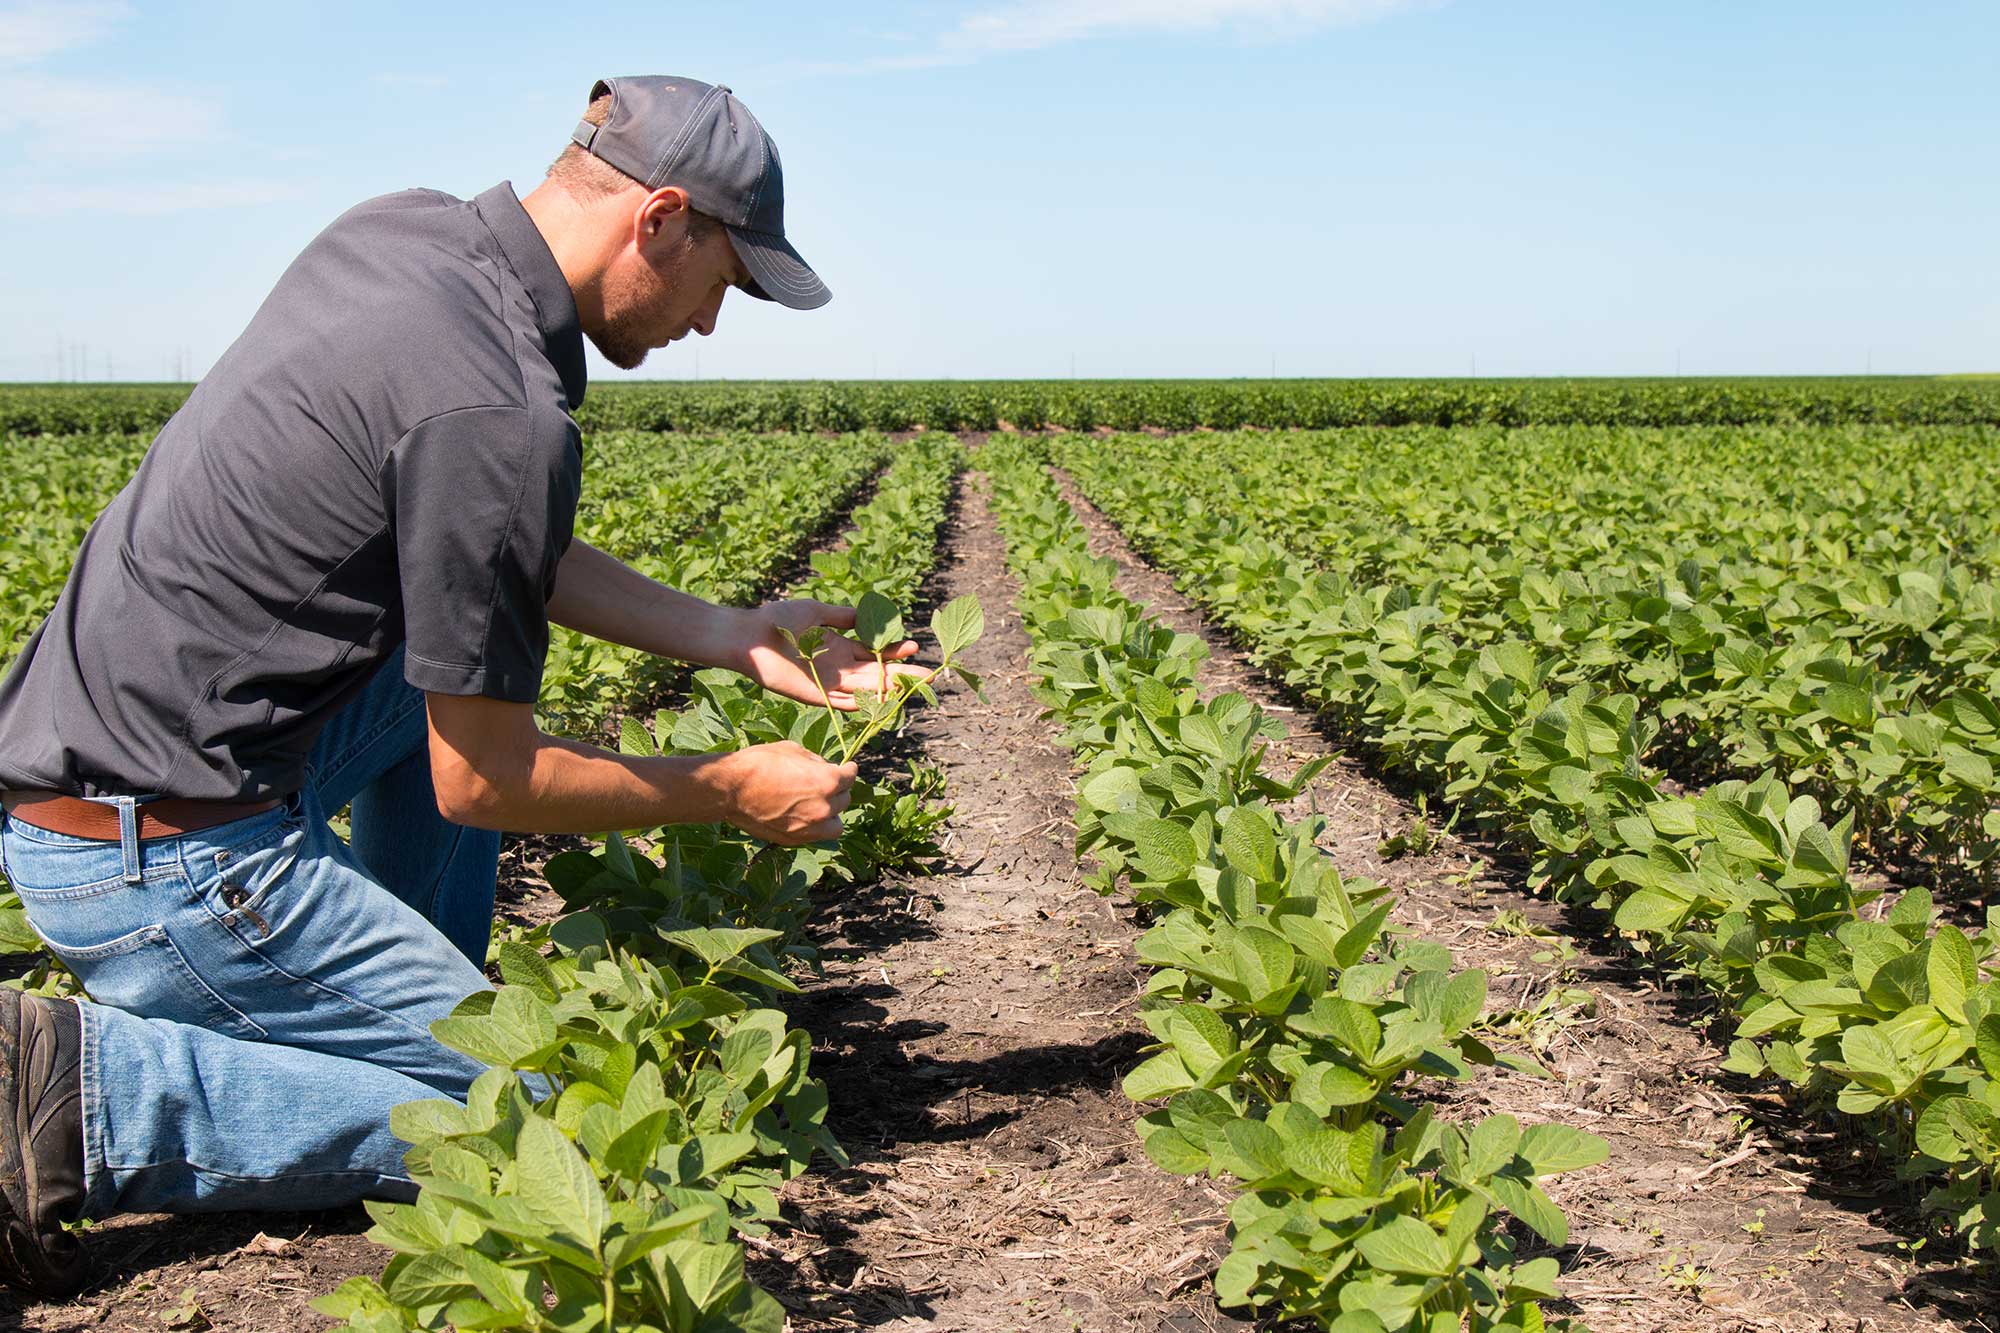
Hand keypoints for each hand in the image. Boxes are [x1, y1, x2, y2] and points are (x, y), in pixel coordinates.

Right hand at [713, 741, 858, 844]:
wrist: (731, 789)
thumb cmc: (759, 763)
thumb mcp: (792, 750)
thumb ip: (814, 761)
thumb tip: (824, 767)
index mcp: (828, 781)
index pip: (850, 776)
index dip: (849, 770)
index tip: (847, 768)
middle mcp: (824, 807)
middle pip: (844, 800)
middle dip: (838, 790)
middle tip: (827, 784)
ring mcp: (810, 827)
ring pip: (836, 825)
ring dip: (832, 814)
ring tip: (820, 806)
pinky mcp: (795, 839)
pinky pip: (816, 835)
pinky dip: (816, 827)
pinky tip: (805, 817)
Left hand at [741, 598, 930, 710]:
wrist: (750, 636)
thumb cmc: (779, 619)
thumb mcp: (817, 611)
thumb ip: (842, 616)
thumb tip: (869, 614)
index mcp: (840, 647)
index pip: (875, 652)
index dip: (895, 652)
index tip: (915, 647)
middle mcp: (838, 668)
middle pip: (877, 674)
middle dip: (903, 675)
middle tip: (929, 676)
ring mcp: (828, 683)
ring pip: (865, 690)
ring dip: (888, 691)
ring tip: (912, 688)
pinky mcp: (815, 696)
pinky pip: (842, 704)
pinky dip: (861, 705)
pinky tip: (882, 702)